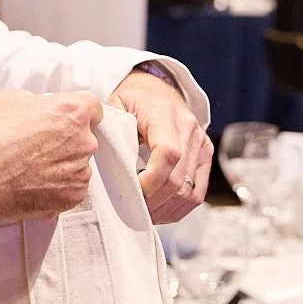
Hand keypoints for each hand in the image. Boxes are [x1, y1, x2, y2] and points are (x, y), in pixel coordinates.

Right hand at [0, 90, 100, 226]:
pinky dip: (57, 186)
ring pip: (77, 164)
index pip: (92, 108)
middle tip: (37, 146)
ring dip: (61, 164)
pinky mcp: (71, 198)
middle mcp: (83, 142)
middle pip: (84, 137)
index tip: (64, 120)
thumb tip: (42, 110)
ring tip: (30, 168)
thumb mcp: (10, 98)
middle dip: (65, 140)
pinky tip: (32, 184)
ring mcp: (79, 173)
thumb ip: (38, 103)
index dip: (76, 112)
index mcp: (72, 113)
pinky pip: (71, 187)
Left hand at [109, 69, 210, 223]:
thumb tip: (97, 162)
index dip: (150, 181)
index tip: (131, 191)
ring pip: (189, 191)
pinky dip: (179, 208)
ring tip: (144, 214)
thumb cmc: (133, 99)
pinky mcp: (205, 155)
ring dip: (166, 210)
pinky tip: (160, 211)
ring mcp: (201, 142)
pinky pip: (197, 192)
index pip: (168, 153)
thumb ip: (110, 132)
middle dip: (153, 202)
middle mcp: (189, 127)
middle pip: (178, 179)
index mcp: (164, 113)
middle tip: (132, 210)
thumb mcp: (115, 106)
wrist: (157, 89)